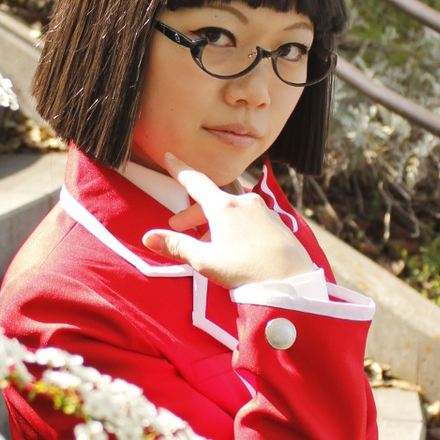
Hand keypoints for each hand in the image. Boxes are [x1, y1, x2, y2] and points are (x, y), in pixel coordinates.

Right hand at [142, 156, 313, 289]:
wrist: (292, 282)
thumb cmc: (246, 271)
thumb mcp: (205, 260)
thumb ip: (177, 246)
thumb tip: (148, 237)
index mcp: (225, 206)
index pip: (196, 182)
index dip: (180, 171)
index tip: (170, 158)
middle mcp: (246, 203)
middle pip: (213, 200)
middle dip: (194, 212)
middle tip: (179, 226)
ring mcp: (265, 212)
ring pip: (233, 211)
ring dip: (216, 222)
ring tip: (208, 243)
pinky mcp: (278, 225)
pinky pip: (250, 219)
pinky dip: (236, 227)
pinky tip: (235, 247)